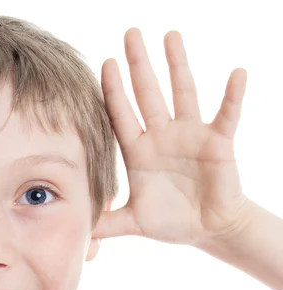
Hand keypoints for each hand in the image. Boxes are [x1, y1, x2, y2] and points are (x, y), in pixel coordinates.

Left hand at [92, 28, 251, 246]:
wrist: (207, 229)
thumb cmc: (170, 221)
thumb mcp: (133, 222)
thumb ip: (105, 223)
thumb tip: (76, 232)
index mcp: (138, 152)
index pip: (122, 115)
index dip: (114, 91)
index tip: (105, 64)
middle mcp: (161, 136)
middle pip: (148, 94)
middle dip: (139, 65)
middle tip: (130, 34)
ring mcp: (190, 135)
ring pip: (182, 93)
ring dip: (178, 65)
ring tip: (171, 35)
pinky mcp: (218, 142)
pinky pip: (227, 114)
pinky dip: (232, 96)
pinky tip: (236, 74)